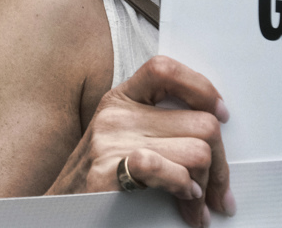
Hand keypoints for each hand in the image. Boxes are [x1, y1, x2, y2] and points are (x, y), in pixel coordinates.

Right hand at [45, 56, 234, 227]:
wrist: (61, 211)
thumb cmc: (98, 180)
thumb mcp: (122, 138)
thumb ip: (158, 126)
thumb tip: (214, 135)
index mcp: (120, 100)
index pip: (165, 69)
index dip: (202, 89)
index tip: (220, 114)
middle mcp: (115, 115)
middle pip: (201, 124)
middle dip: (220, 164)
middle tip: (218, 192)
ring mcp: (110, 142)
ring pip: (198, 152)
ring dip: (206, 186)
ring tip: (196, 203)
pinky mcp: (109, 172)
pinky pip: (171, 171)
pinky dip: (185, 188)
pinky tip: (183, 199)